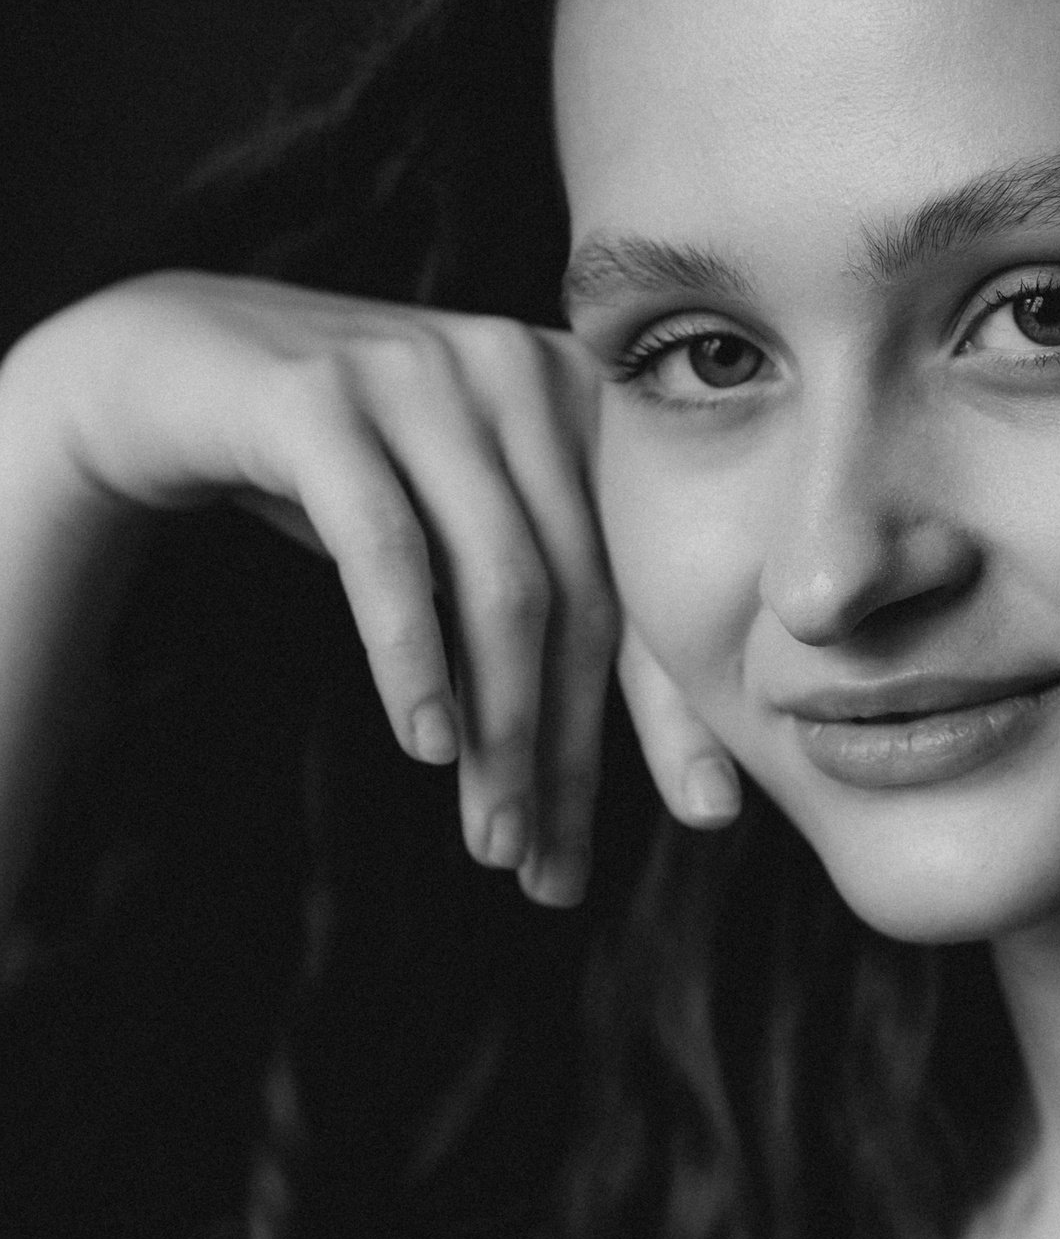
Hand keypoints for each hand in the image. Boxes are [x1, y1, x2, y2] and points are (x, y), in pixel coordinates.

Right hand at [7, 273, 740, 903]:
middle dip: (571, 748)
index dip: (675, 707)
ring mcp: (421, 372)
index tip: (708, 817)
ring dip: (502, 730)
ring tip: (494, 839)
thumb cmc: (349, 476)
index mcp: (586, 398)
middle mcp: (519, 370)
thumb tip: (677, 771)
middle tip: (550, 868)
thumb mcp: (466, 533)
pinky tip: (427, 743)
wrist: (171, 371)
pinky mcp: (317, 397)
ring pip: (501, 584)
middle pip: (578, 595)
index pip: (643, 579)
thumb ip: (558, 607)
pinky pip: (387, 549)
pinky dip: (414, 656)